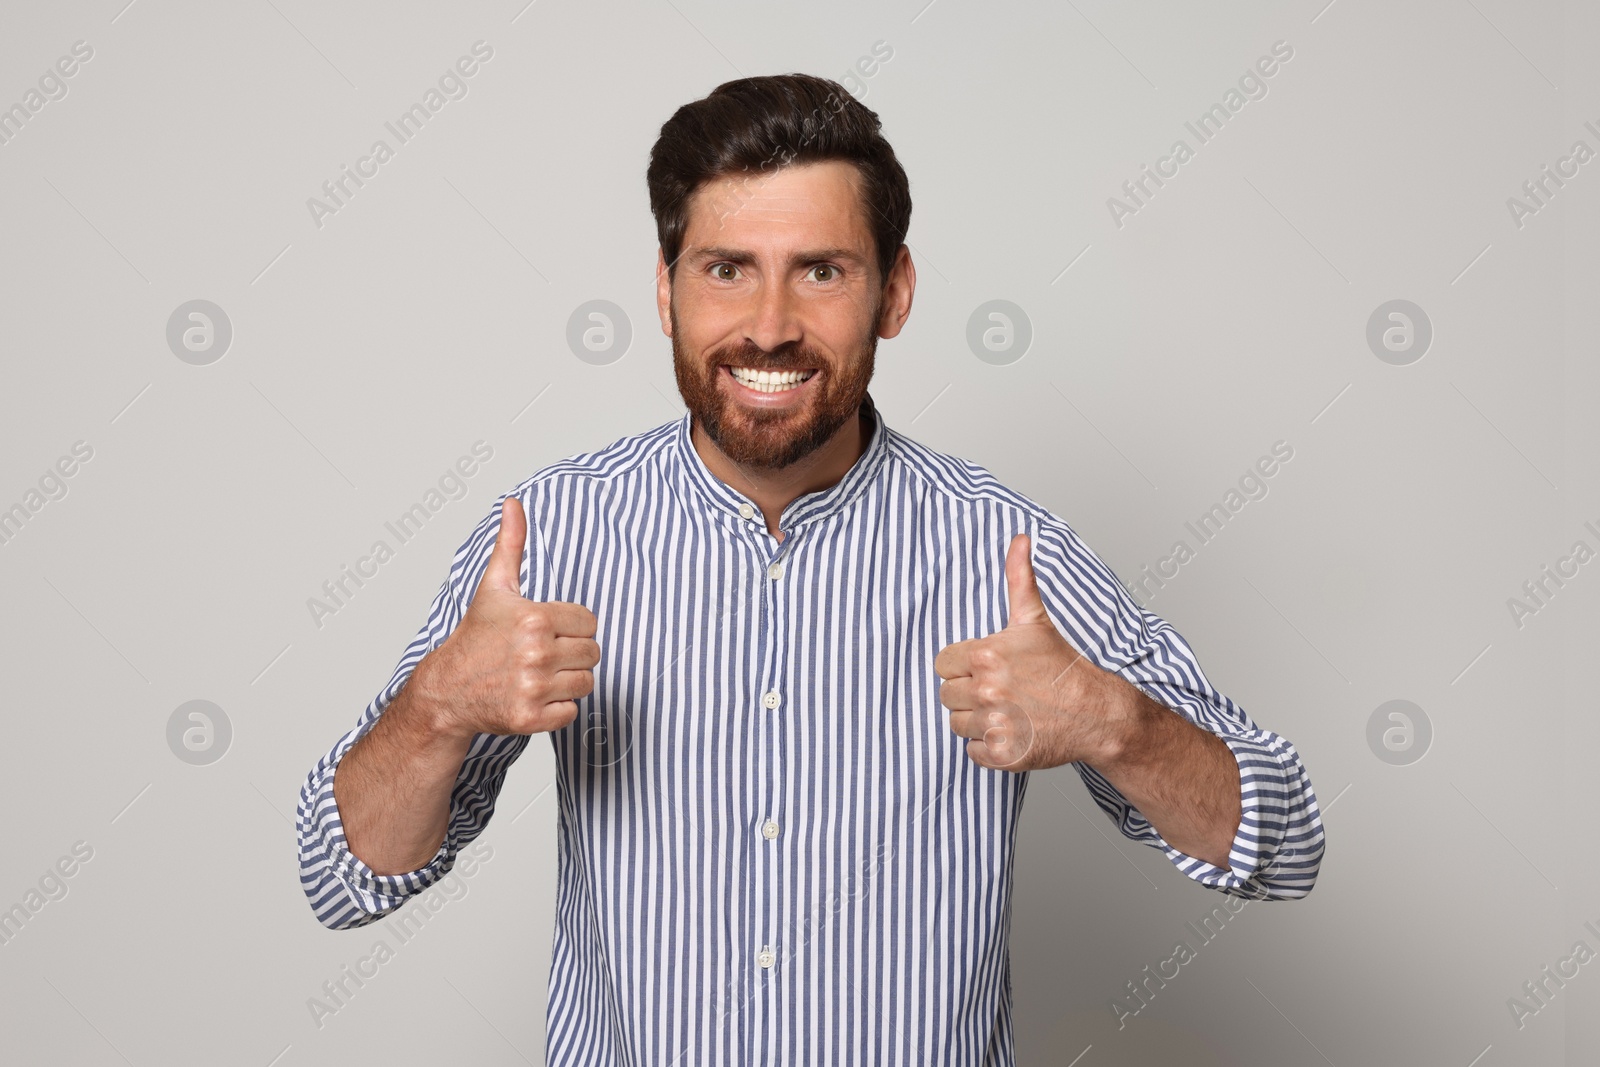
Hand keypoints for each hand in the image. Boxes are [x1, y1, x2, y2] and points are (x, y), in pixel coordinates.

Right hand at [412, 496, 599, 738]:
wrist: (447, 690)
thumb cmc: (476, 637)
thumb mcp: (494, 587)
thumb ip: (510, 544)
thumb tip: (514, 503)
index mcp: (535, 618)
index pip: (589, 622)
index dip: (570, 626)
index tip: (545, 631)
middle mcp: (536, 654)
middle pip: (592, 652)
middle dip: (571, 653)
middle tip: (541, 654)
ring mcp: (533, 688)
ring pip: (586, 682)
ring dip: (566, 681)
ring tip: (537, 674)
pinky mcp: (531, 719)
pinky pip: (572, 712)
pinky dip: (557, 708)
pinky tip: (533, 696)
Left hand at [936, 533, 1128, 771]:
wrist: (1097, 712)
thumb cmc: (1062, 667)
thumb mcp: (1035, 619)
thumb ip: (1019, 578)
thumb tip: (1020, 539)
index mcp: (985, 656)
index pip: (943, 664)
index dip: (962, 667)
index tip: (987, 669)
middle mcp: (986, 690)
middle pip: (947, 695)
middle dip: (969, 694)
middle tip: (1001, 691)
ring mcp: (994, 724)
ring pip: (957, 724)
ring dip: (977, 720)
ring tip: (1007, 710)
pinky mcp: (1002, 754)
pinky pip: (972, 751)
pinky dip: (988, 746)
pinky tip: (1011, 731)